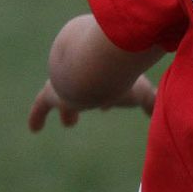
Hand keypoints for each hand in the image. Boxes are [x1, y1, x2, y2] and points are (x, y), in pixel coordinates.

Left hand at [27, 75, 156, 131]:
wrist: (91, 62)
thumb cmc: (117, 74)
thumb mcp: (139, 90)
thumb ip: (150, 101)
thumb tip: (159, 114)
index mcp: (105, 74)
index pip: (107, 85)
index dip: (109, 95)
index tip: (110, 105)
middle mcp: (86, 76)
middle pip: (88, 90)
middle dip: (92, 99)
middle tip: (94, 110)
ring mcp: (67, 84)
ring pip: (66, 98)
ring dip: (69, 110)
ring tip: (70, 123)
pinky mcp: (51, 94)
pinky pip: (41, 107)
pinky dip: (37, 117)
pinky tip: (34, 129)